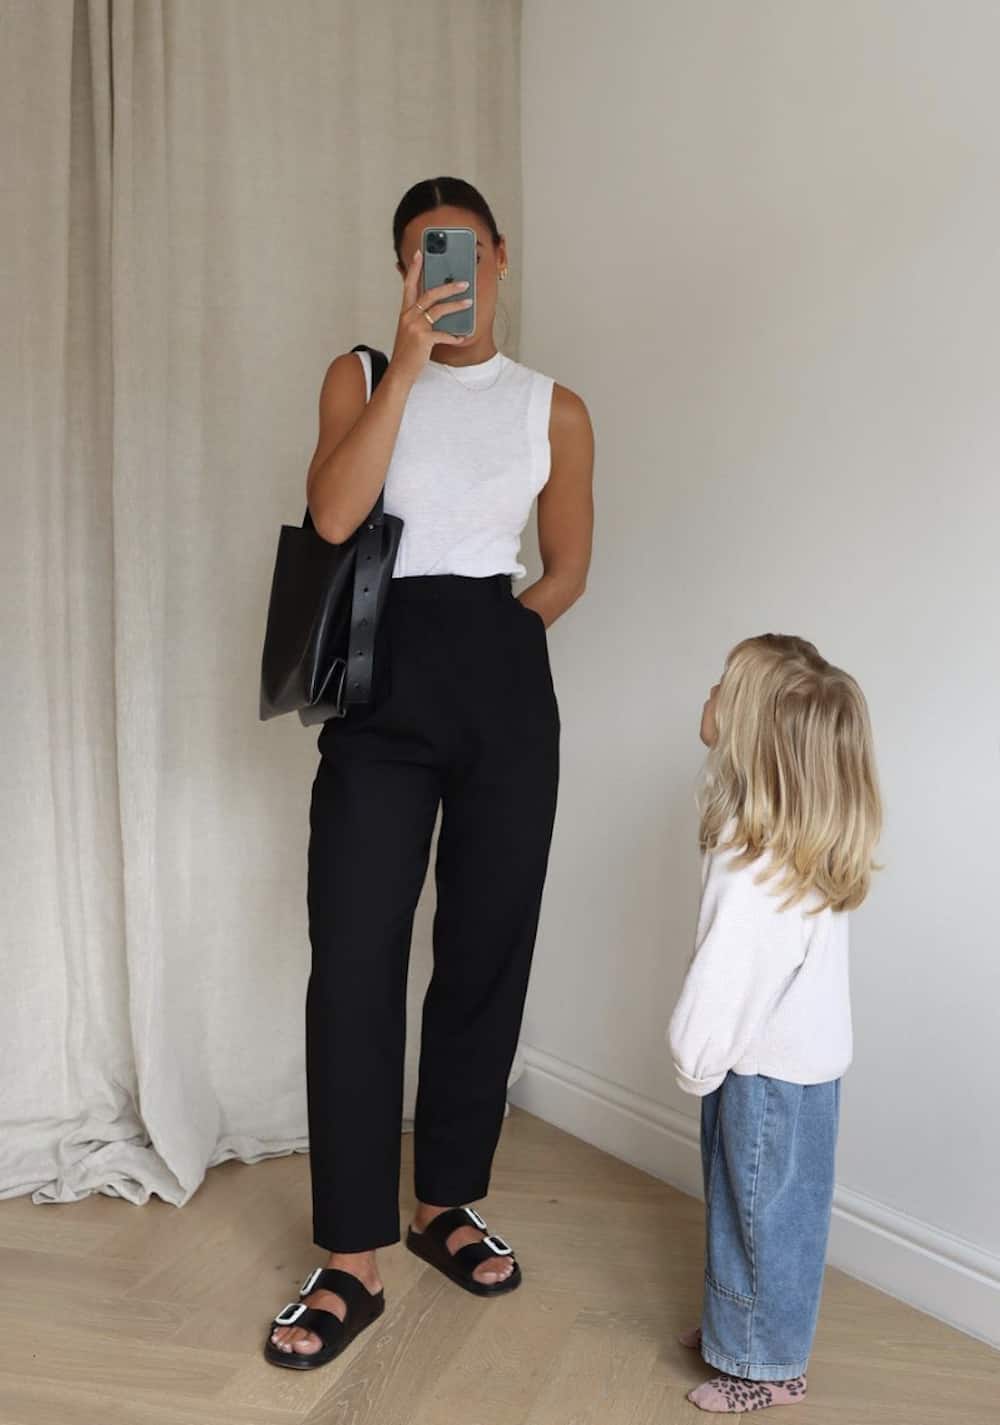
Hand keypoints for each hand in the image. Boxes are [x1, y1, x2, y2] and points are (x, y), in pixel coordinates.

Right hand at [390, 249, 471, 383]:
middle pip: (429, 293)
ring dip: (456, 305)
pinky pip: (443, 334)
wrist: (400, 372)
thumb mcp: (409, 330)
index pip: (409, 284)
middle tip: (464, 283)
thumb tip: (438, 308)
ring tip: (469, 302)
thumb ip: (420, 317)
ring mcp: (415, 327)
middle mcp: (408, 316)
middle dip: (448, 286)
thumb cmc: (407, 351)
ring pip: (439, 310)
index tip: (420, 254)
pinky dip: (454, 336)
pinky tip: (461, 337)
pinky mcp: (423, 339)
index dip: (414, 268)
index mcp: (405, 312)